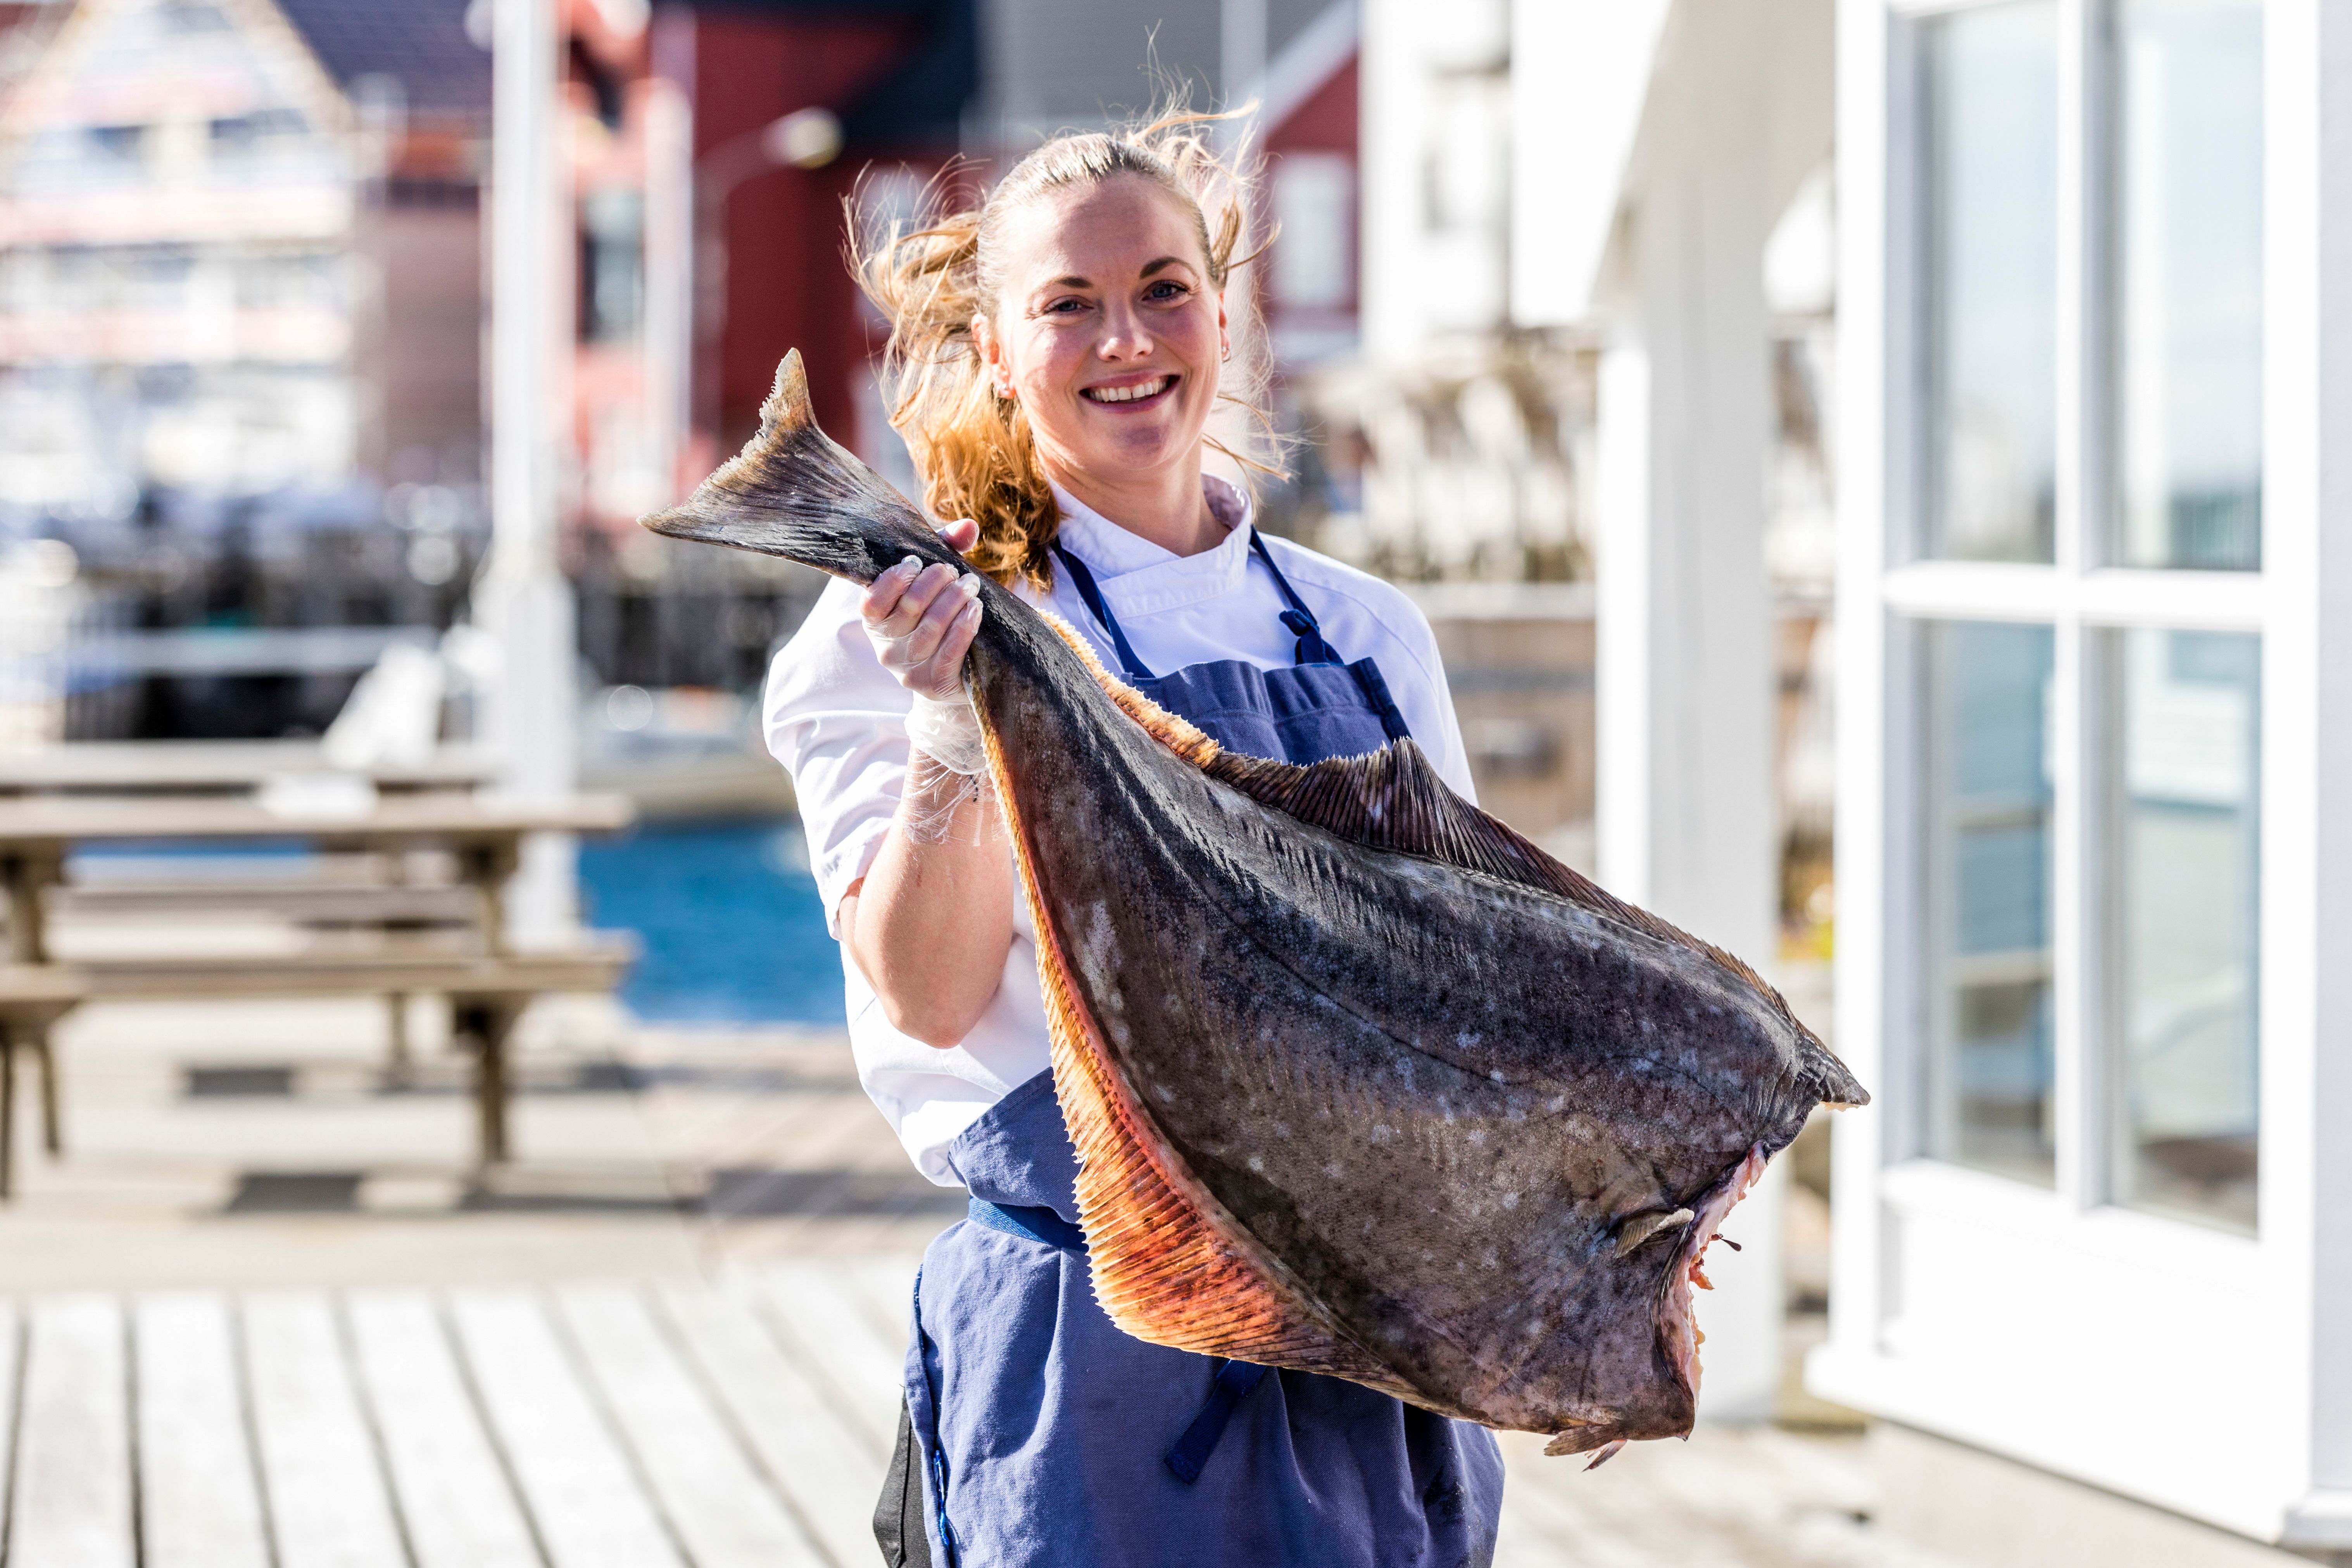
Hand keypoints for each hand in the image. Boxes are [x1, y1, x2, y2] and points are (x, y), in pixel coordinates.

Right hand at [861, 520, 984, 701]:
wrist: (952, 676)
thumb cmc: (938, 617)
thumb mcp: (934, 582)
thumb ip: (944, 550)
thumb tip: (968, 526)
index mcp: (875, 621)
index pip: (873, 600)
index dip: (894, 579)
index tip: (917, 562)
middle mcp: (885, 647)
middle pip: (909, 608)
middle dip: (935, 583)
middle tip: (954, 571)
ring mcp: (907, 669)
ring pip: (930, 628)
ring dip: (954, 601)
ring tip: (970, 585)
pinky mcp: (931, 684)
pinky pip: (949, 652)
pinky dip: (964, 627)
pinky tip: (976, 610)